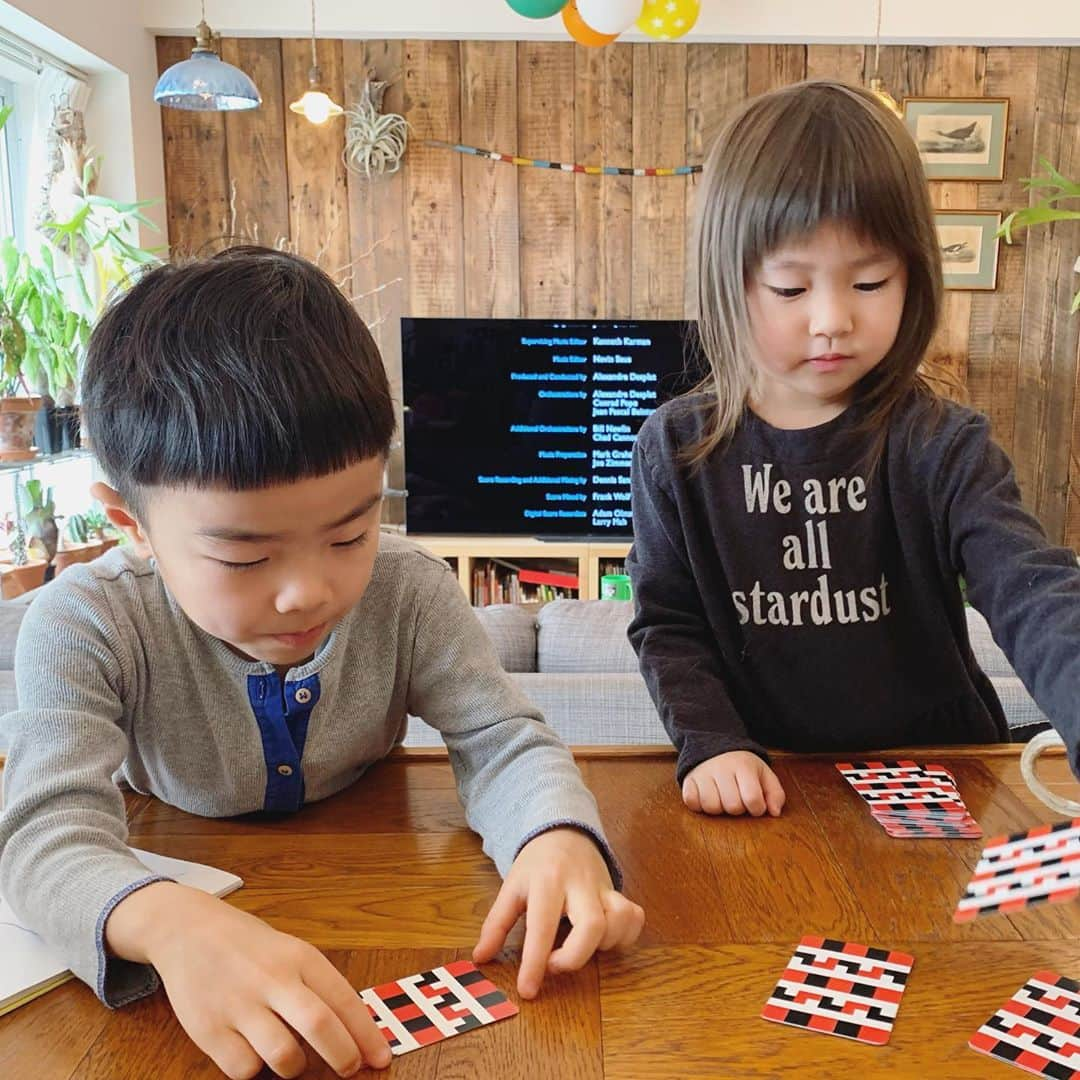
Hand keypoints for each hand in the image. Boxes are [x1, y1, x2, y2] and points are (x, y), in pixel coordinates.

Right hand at [105, 881, 390, 1078]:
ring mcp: (238, 1004)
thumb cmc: (249, 946)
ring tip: (292, 1057)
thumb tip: (354, 1031)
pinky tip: (253, 1052)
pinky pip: (244, 1069)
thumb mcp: (290, 951)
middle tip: (350, 1069)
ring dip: (295, 1067)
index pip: (343, 1000)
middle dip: (343, 1056)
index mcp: (299, 957)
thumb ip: (317, 987)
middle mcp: (272, 978)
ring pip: (283, 1055)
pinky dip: (255, 1070)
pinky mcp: (208, 1029)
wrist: (188, 930)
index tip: (381, 1059)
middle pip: (319, 1026)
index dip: (366, 1035)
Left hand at [472, 827, 643, 998]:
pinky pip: (634, 917)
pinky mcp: (618, 891)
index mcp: (547, 881)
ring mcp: (603, 887)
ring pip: (619, 920)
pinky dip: (624, 936)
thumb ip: (496, 923)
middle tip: (554, 963)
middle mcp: (579, 883)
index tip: (528, 990)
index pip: (543, 926)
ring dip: (602, 945)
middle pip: (592, 925)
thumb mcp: (511, 887)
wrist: (564, 829)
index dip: (535, 962)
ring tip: (580, 946)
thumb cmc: (536, 864)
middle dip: (575, 957)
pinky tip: (604, 940)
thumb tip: (480, 957)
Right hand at [682, 750, 785, 816]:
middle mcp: (721, 768)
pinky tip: (707, 797)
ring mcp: (702, 773)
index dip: (757, 808)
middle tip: (737, 798)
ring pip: (711, 807)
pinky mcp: (688, 780)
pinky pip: (692, 803)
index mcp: (743, 766)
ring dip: (719, 808)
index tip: (755, 804)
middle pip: (732, 806)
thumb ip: (775, 793)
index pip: (753, 798)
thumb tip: (774, 812)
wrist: (715, 748)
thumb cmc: (742, 767)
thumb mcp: (764, 774)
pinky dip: (699, 805)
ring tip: (722, 798)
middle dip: (738, 808)